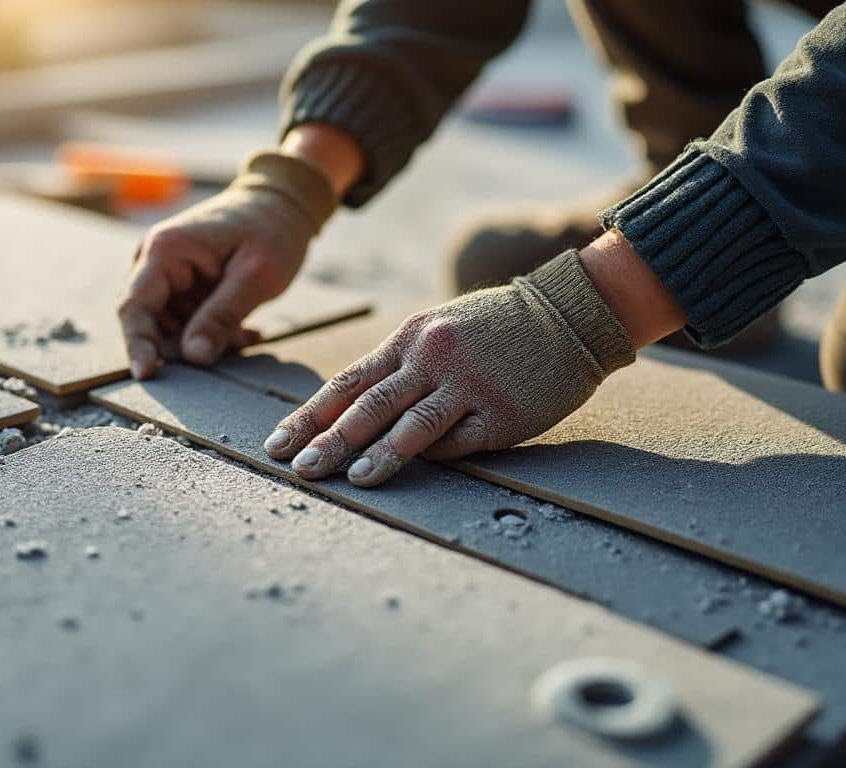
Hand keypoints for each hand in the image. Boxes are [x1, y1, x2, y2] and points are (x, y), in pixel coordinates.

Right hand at [117, 151, 336, 378]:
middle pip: (150, 322)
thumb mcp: (256, 276)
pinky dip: (214, 333)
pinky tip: (246, 332)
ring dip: (207, 341)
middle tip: (234, 346)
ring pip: (172, 328)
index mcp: (165, 250)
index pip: (134, 306)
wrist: (281, 205)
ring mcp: (167, 274)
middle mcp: (155, 261)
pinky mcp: (182, 286)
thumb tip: (192, 357)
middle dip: (187, 345)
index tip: (147, 375)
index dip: (137, 344)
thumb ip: (222, 316)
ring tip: (247, 334)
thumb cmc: (272, 230)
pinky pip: (187, 323)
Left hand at [262, 249, 640, 485]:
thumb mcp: (440, 328)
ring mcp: (468, 386)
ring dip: (379, 455)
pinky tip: (415, 473)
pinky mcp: (502, 413)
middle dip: (329, 441)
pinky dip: (436, 457)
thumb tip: (352, 412)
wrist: (567, 314)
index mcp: (410, 339)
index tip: (279, 442)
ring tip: (351, 480)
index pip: (347, 382)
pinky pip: (460, 442)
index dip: (310, 416)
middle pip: (369, 406)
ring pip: (412, 426)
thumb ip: (400, 365)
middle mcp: (432, 359)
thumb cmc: (495, 326)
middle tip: (300, 469)